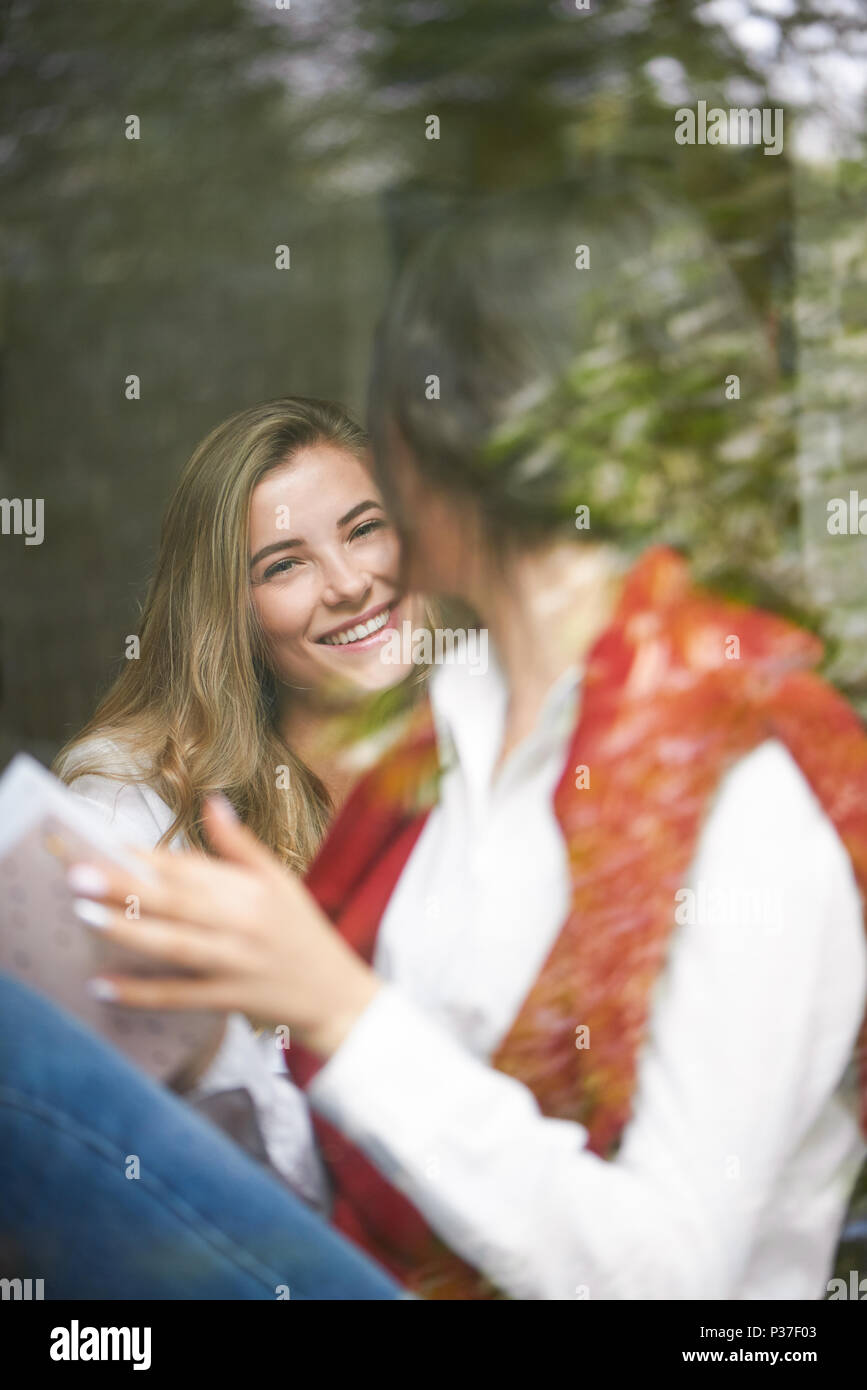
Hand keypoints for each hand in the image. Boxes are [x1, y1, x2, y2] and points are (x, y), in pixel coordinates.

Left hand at [67, 797, 381, 1058]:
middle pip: (177, 902)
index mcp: (253, 888)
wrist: (337, 995)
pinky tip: (102, 985)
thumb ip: (241, 844)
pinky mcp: (228, 1000)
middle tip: (78, 873)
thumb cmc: (302, 931)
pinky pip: (180, 997)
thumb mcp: (281, 879)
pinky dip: (142, 992)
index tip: (102, 844)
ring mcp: (235, 964)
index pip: (192, 867)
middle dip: (126, 886)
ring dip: (128, 932)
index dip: (147, 856)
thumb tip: (212, 802)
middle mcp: (243, 923)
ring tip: (83, 916)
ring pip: (175, 946)